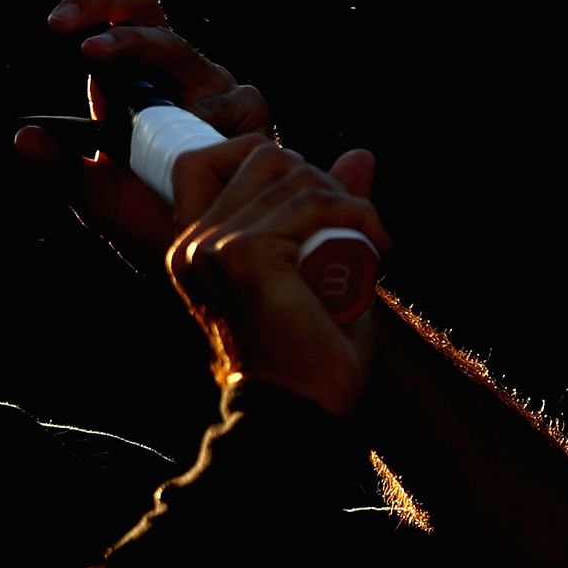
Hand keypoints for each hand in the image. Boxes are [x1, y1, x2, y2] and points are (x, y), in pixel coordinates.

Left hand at [15, 0, 272, 258]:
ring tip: (92, 54)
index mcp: (135, 77)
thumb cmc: (155, 220)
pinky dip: (197, 111)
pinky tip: (181, 125)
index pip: (122, 11)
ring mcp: (214, 91)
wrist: (211, 257)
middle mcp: (175, 73)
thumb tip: (21, 138)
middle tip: (59, 20)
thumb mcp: (99, 198)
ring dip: (132, 46)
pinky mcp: (249, 118)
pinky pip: (225, 102)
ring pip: (176, 47)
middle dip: (103, 3)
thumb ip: (63, 167)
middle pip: (147, 9)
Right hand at [166, 136, 390, 415]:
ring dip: (348, 203)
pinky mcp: (243, 254)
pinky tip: (374, 249)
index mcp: (194, 248)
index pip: (205, 160)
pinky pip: (313, 204)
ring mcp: (213, 247)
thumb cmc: (309, 354)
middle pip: (263, 156)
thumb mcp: (320, 267)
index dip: (262, 157)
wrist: (300, 412)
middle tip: (354, 228)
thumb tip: (360, 155)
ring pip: (295, 176)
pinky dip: (357, 218)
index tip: (313, 198)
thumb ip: (330, 210)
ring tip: (369, 244)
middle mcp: (193, 243)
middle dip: (320, 180)